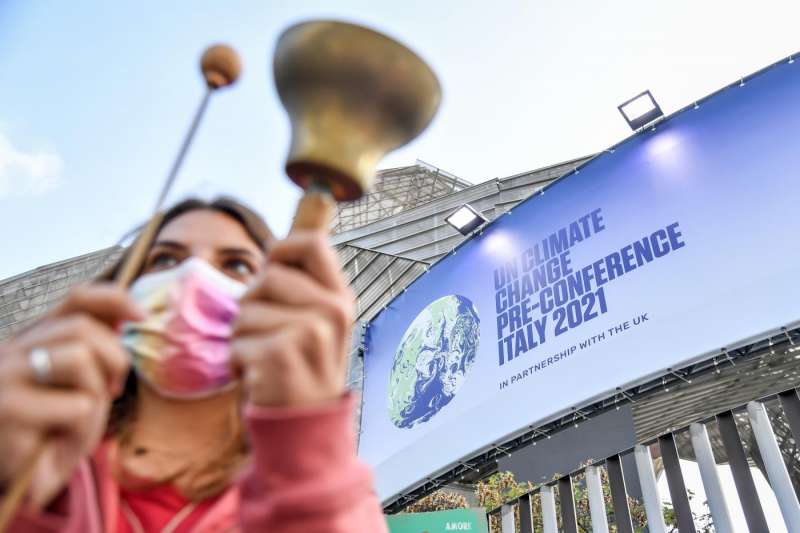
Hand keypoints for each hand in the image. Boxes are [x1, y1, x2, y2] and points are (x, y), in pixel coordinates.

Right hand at [0, 285, 140, 508]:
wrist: (16, 485)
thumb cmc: (54, 435)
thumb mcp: (82, 388)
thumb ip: (97, 353)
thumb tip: (134, 316)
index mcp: (33, 340)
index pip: (75, 299)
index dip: (115, 299)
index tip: (143, 316)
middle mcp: (12, 351)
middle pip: (83, 327)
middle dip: (113, 359)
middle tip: (113, 391)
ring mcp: (4, 377)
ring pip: (80, 358)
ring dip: (95, 397)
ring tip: (78, 423)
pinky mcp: (7, 410)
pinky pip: (76, 406)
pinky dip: (83, 430)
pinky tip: (60, 447)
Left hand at [231, 231, 354, 407]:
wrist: (306, 427)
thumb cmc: (301, 369)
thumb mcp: (315, 323)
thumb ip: (301, 286)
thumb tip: (278, 243)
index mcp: (340, 297)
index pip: (311, 242)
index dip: (282, 250)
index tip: (273, 274)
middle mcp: (332, 310)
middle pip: (267, 276)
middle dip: (253, 307)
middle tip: (271, 338)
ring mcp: (310, 332)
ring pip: (245, 310)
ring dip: (243, 339)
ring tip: (266, 361)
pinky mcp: (282, 354)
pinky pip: (237, 342)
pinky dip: (238, 364)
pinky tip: (260, 378)